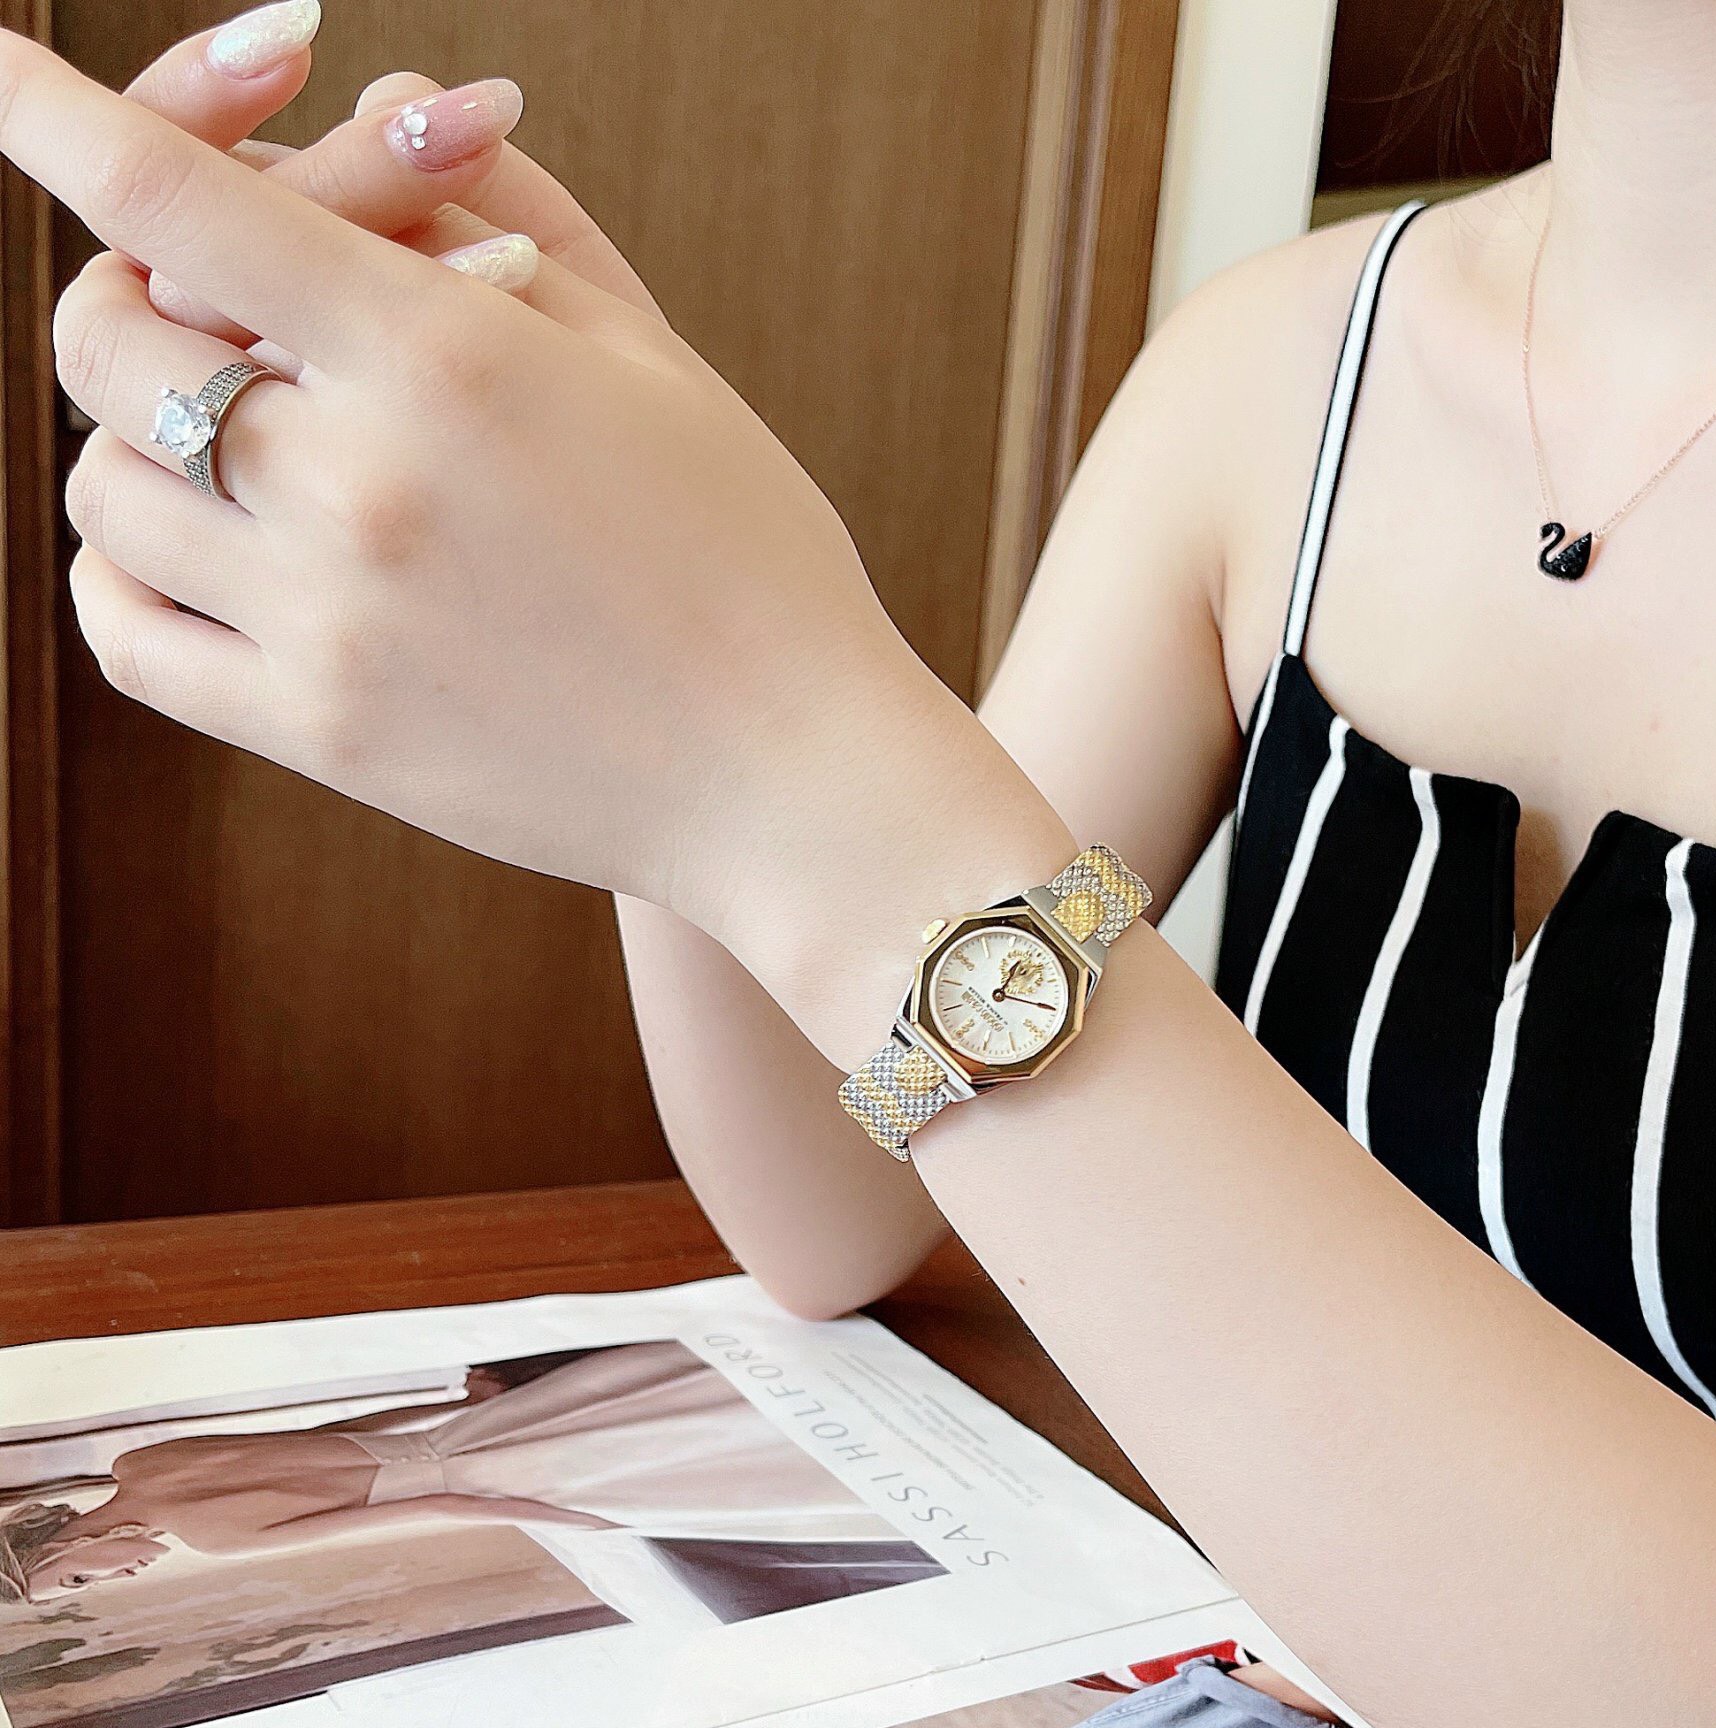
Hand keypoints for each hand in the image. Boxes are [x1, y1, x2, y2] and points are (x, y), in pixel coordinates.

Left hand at [4, 33, 1069, 1066]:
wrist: (795, 782)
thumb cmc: (753, 562)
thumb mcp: (658, 361)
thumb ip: (511, 222)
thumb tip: (386, 112)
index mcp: (449, 364)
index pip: (175, 199)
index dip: (53, 111)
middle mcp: (359, 488)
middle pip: (105, 341)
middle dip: (135, 292)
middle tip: (214, 304)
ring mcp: (326, 624)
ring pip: (105, 488)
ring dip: (146, 438)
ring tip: (250, 444)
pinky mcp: (321, 734)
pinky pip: (127, 634)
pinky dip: (130, 571)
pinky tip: (212, 549)